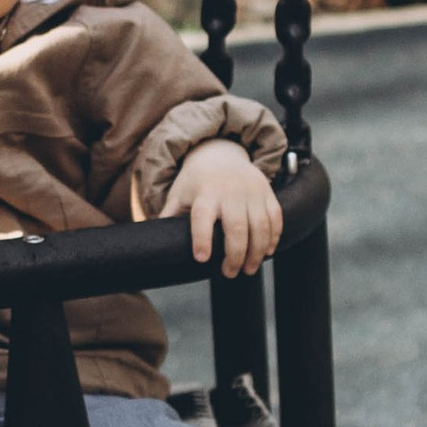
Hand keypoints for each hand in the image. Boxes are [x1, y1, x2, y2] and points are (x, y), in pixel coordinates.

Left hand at [166, 137, 283, 279]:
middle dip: (235, 255)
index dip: (202, 238)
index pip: (202, 217)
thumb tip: (151, 245)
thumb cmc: (196, 182)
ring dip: (257, 252)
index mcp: (204, 193)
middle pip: (236, 227)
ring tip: (249, 270)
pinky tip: (267, 252)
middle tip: (229, 273)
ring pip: (260, 226)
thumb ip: (169, 218)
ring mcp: (251, 192)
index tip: (202, 259)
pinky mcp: (267, 193)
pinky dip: (273, 237)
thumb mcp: (179, 195)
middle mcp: (229, 192)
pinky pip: (275, 218)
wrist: (221, 153)